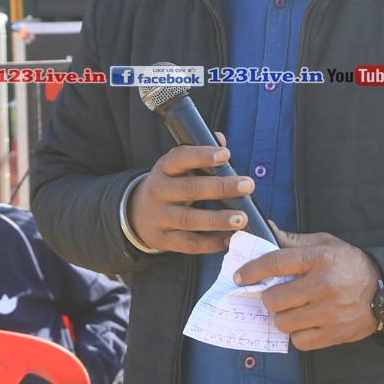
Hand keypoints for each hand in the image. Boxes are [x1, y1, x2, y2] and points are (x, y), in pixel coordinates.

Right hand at [127, 132, 254, 253]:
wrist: (136, 214)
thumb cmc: (168, 185)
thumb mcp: (177, 167)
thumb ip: (199, 154)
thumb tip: (220, 139)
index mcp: (164, 169)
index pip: (180, 158)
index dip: (202, 155)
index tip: (225, 154)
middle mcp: (159, 191)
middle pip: (190, 189)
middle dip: (221, 187)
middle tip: (247, 185)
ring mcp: (160, 217)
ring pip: (189, 219)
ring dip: (218, 219)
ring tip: (241, 218)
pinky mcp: (163, 240)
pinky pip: (189, 244)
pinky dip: (210, 244)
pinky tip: (229, 239)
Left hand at [234, 222, 380, 350]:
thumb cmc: (349, 263)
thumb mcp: (325, 243)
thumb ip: (294, 240)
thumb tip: (267, 229)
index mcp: (318, 258)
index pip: (275, 263)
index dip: (251, 271)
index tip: (239, 277)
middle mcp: (322, 285)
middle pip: (274, 299)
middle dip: (269, 298)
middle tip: (275, 295)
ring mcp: (328, 311)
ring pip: (283, 322)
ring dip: (282, 317)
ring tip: (291, 310)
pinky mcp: (334, 333)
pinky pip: (299, 340)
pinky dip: (297, 334)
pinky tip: (304, 323)